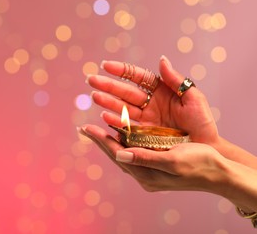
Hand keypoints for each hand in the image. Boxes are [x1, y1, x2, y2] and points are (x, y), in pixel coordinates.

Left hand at [78, 124, 226, 193]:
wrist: (218, 173)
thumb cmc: (199, 164)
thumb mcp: (173, 160)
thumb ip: (146, 158)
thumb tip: (119, 156)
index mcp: (146, 174)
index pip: (116, 154)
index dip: (100, 140)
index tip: (85, 128)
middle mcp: (143, 174)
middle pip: (115, 154)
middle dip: (100, 140)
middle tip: (84, 129)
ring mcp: (148, 171)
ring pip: (122, 154)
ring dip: (109, 142)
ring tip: (97, 131)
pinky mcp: (155, 166)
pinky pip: (133, 153)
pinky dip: (123, 143)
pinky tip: (120, 136)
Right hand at [86, 56, 218, 144]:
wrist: (207, 149)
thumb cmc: (203, 123)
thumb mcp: (194, 98)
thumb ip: (176, 80)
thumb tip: (161, 59)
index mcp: (161, 90)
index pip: (138, 77)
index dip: (122, 70)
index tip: (105, 65)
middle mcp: (150, 103)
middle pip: (125, 91)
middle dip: (108, 85)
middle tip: (91, 80)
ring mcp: (145, 119)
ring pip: (122, 107)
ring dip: (107, 102)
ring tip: (94, 97)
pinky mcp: (142, 134)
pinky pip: (126, 126)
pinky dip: (115, 122)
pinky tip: (104, 117)